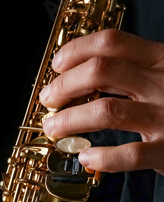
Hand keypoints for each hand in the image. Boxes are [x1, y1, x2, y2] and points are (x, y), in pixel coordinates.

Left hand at [39, 29, 163, 175]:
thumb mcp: (163, 76)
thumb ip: (132, 73)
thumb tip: (81, 77)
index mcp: (160, 61)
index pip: (112, 43)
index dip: (77, 51)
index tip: (57, 65)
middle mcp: (161, 84)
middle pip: (102, 71)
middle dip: (65, 85)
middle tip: (49, 100)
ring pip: (108, 111)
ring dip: (71, 120)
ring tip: (55, 129)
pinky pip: (129, 155)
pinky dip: (102, 157)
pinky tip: (86, 157)